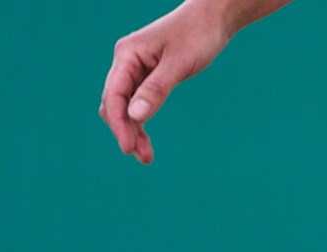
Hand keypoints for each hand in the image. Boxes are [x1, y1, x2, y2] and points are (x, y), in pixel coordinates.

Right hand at [100, 1, 240, 163]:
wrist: (212, 19)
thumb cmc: (197, 35)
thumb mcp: (178, 63)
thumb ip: (156, 89)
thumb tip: (136, 116)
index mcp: (127, 55)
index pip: (114, 95)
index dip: (119, 124)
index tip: (128, 148)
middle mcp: (126, 62)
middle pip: (115, 103)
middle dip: (125, 131)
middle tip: (143, 157)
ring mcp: (135, 69)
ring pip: (125, 106)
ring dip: (133, 131)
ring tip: (146, 157)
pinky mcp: (148, 76)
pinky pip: (137, 102)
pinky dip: (141, 121)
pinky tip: (147, 140)